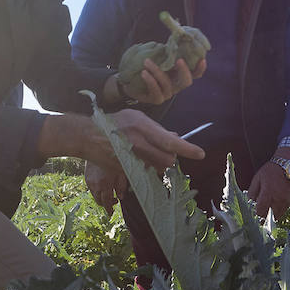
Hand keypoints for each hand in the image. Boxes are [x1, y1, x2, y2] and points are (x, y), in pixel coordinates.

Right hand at [84, 160, 127, 215]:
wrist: (96, 148)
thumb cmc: (112, 159)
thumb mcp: (121, 172)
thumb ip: (122, 186)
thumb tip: (121, 197)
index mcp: (106, 185)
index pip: (107, 203)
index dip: (109, 209)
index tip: (111, 213)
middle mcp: (96, 185)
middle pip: (99, 202)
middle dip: (106, 204)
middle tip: (113, 202)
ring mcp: (90, 182)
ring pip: (95, 196)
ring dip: (101, 197)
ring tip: (108, 193)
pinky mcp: (87, 178)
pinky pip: (92, 189)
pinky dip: (97, 190)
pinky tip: (103, 185)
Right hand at [88, 109, 204, 173]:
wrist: (88, 136)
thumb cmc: (115, 123)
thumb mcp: (136, 117)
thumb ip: (156, 129)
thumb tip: (175, 137)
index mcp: (142, 126)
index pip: (170, 141)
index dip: (187, 149)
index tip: (200, 154)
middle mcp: (138, 143)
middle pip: (168, 159)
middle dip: (170, 157)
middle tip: (164, 150)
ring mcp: (132, 158)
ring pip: (159, 168)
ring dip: (159, 163)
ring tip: (147, 152)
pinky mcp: (126, 169)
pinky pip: (146, 172)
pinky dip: (147, 167)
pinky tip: (136, 158)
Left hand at [126, 57, 206, 104]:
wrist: (131, 80)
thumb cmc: (147, 66)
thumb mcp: (158, 57)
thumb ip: (167, 50)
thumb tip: (175, 37)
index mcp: (179, 75)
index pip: (195, 74)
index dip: (200, 68)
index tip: (202, 59)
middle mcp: (176, 85)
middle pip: (186, 82)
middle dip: (184, 71)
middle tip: (178, 60)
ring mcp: (167, 93)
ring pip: (167, 84)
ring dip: (157, 71)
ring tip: (146, 61)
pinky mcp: (156, 99)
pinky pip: (156, 91)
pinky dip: (150, 81)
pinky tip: (144, 73)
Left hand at [247, 148, 289, 218]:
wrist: (287, 166)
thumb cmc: (270, 171)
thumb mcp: (257, 179)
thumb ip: (252, 192)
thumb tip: (248, 203)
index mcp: (267, 192)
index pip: (260, 210)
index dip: (255, 214)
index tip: (252, 215)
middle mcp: (277, 198)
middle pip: (268, 215)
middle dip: (262, 216)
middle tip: (258, 214)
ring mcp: (285, 201)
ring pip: (276, 216)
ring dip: (270, 215)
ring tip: (265, 211)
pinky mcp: (289, 201)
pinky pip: (282, 212)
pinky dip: (276, 212)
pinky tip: (272, 208)